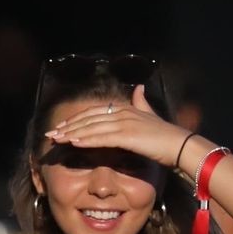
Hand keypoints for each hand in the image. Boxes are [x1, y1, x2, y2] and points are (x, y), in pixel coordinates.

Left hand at [44, 83, 190, 169]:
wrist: (181, 146)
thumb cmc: (166, 137)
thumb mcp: (151, 116)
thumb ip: (142, 102)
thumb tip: (139, 87)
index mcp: (125, 109)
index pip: (94, 113)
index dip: (77, 119)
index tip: (62, 126)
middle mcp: (122, 113)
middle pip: (89, 119)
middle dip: (68, 126)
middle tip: (51, 134)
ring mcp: (125, 123)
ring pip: (92, 127)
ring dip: (72, 133)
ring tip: (56, 139)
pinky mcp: (128, 136)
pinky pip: (102, 138)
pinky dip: (86, 139)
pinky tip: (73, 143)